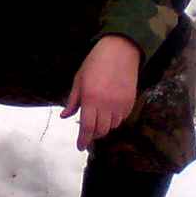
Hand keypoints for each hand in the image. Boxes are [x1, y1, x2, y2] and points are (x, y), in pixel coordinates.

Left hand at [61, 36, 140, 150]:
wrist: (121, 50)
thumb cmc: (96, 62)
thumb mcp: (79, 79)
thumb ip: (73, 101)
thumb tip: (65, 116)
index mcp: (90, 99)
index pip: (87, 127)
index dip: (83, 140)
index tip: (80, 146)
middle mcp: (106, 105)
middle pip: (101, 131)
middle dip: (93, 134)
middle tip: (88, 131)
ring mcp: (120, 104)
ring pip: (112, 126)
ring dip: (104, 126)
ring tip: (99, 116)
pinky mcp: (130, 102)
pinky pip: (122, 118)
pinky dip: (115, 118)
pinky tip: (110, 109)